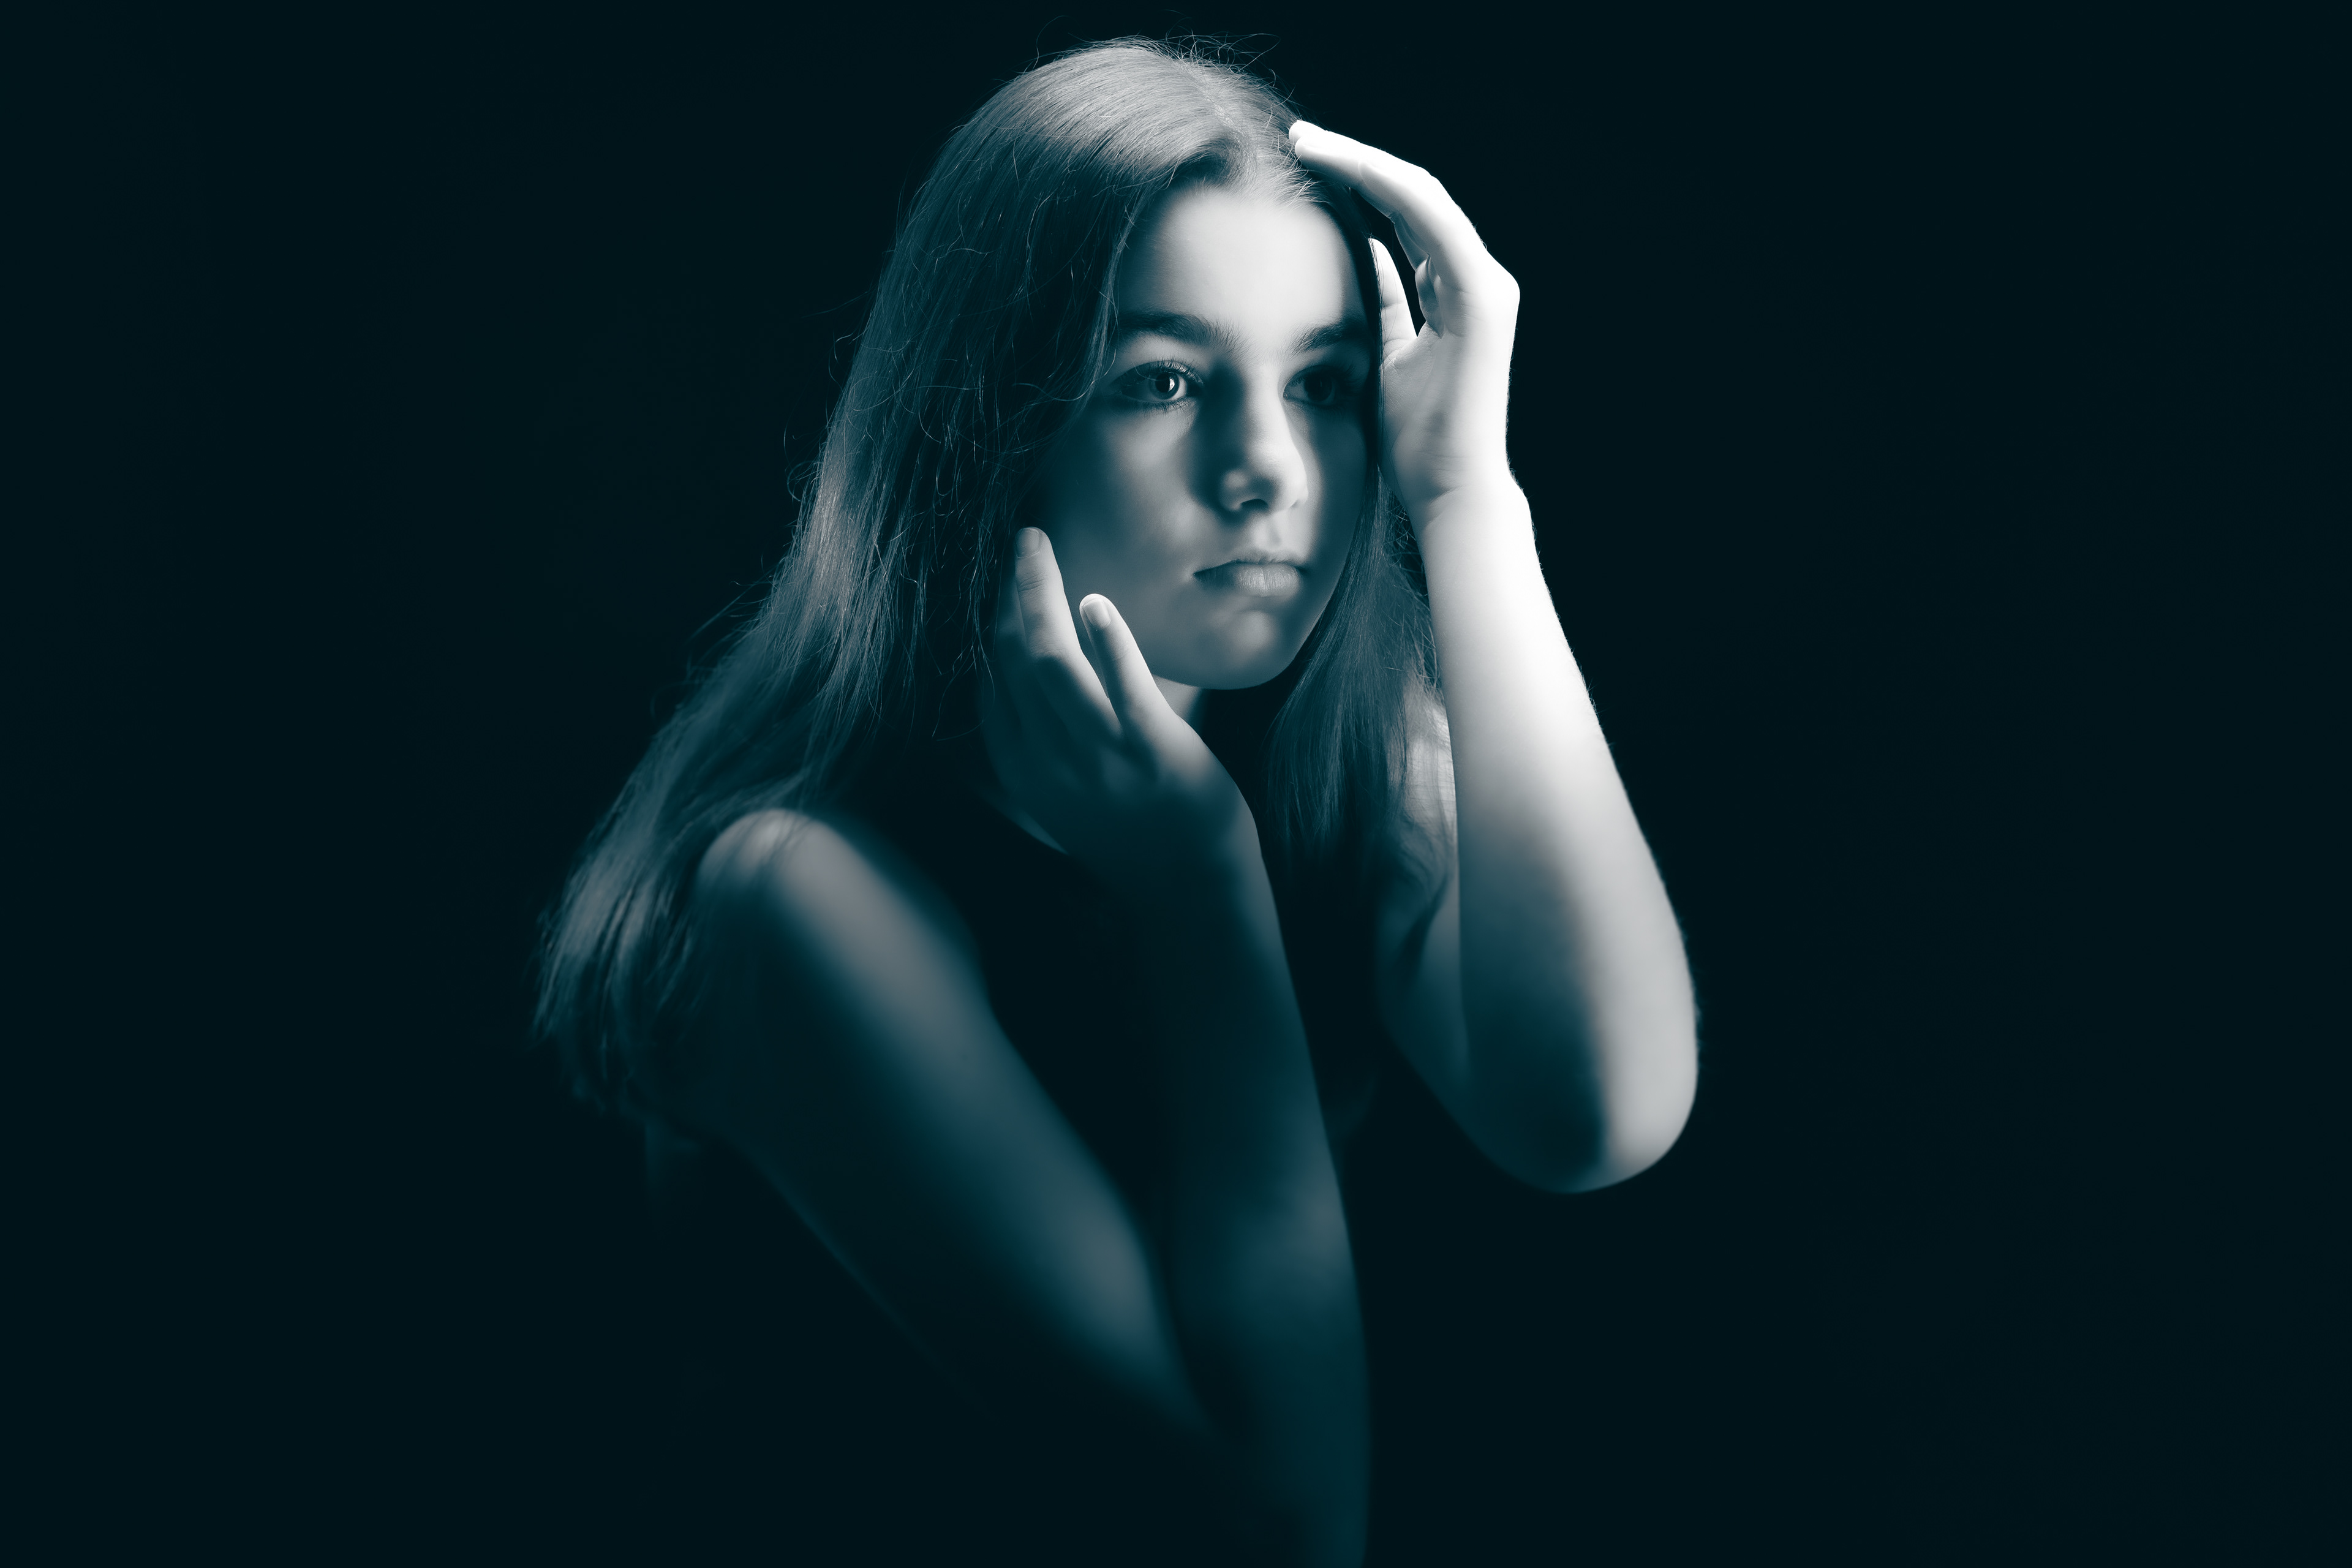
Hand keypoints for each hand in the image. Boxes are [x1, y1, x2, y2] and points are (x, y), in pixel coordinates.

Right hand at [982, 527, 1257, 901]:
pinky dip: (1106, 642)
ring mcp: (1100, 757)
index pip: (990, 684)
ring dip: (1040, 595)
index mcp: (1025, 772)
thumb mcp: (1067, 797)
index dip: (991, 624)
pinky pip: (1122, 687)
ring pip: (1052, 663)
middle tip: (1022, 541)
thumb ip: (1042, 744)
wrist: (1191, 892)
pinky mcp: (1152, 750)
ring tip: (1037, 546)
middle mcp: (1051, 763)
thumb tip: (1025, 682)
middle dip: (1010, 593)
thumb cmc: (1135, 836)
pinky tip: (1095, 601)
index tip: (1002, 580)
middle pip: (1012, 660)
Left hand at [1288, 121, 1521, 527]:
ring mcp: (1484, 285)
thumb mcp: (1383, 354)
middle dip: (1353, 162)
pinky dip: (1390, 192)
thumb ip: (1382, 302)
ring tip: (1308, 145)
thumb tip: (1361, 253)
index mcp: (1455, 292)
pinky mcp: (1481, 298)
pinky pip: (1432, 224)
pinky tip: (1346, 171)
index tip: (1302, 165)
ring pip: (1421, 196)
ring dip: (1362, 164)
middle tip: (1297, 140)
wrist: (1448, 490)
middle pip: (1412, 195)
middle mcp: (1475, 279)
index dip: (1356, 184)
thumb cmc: (1416, 440)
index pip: (1404, 216)